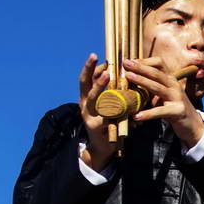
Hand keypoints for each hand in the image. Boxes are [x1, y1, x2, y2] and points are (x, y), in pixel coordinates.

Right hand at [78, 54, 116, 170]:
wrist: (102, 147)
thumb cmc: (107, 121)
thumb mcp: (105, 104)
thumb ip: (108, 91)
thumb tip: (115, 71)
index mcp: (86, 97)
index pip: (85, 79)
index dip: (89, 67)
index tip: (96, 55)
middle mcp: (84, 105)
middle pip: (85, 85)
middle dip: (90, 71)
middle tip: (97, 59)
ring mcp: (88, 116)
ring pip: (92, 98)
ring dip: (99, 86)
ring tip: (106, 76)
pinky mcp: (94, 127)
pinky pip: (104, 116)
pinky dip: (112, 110)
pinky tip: (119, 104)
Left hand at [122, 57, 203, 147]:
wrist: (192, 124)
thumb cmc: (173, 108)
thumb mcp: (163, 95)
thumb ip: (151, 87)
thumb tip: (131, 80)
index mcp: (170, 80)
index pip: (159, 64)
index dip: (145, 61)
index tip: (130, 61)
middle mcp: (174, 85)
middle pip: (156, 73)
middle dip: (140, 67)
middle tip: (126, 63)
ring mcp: (177, 97)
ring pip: (157, 87)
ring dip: (142, 81)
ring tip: (129, 77)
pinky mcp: (177, 111)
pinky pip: (160, 111)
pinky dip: (148, 114)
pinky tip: (137, 116)